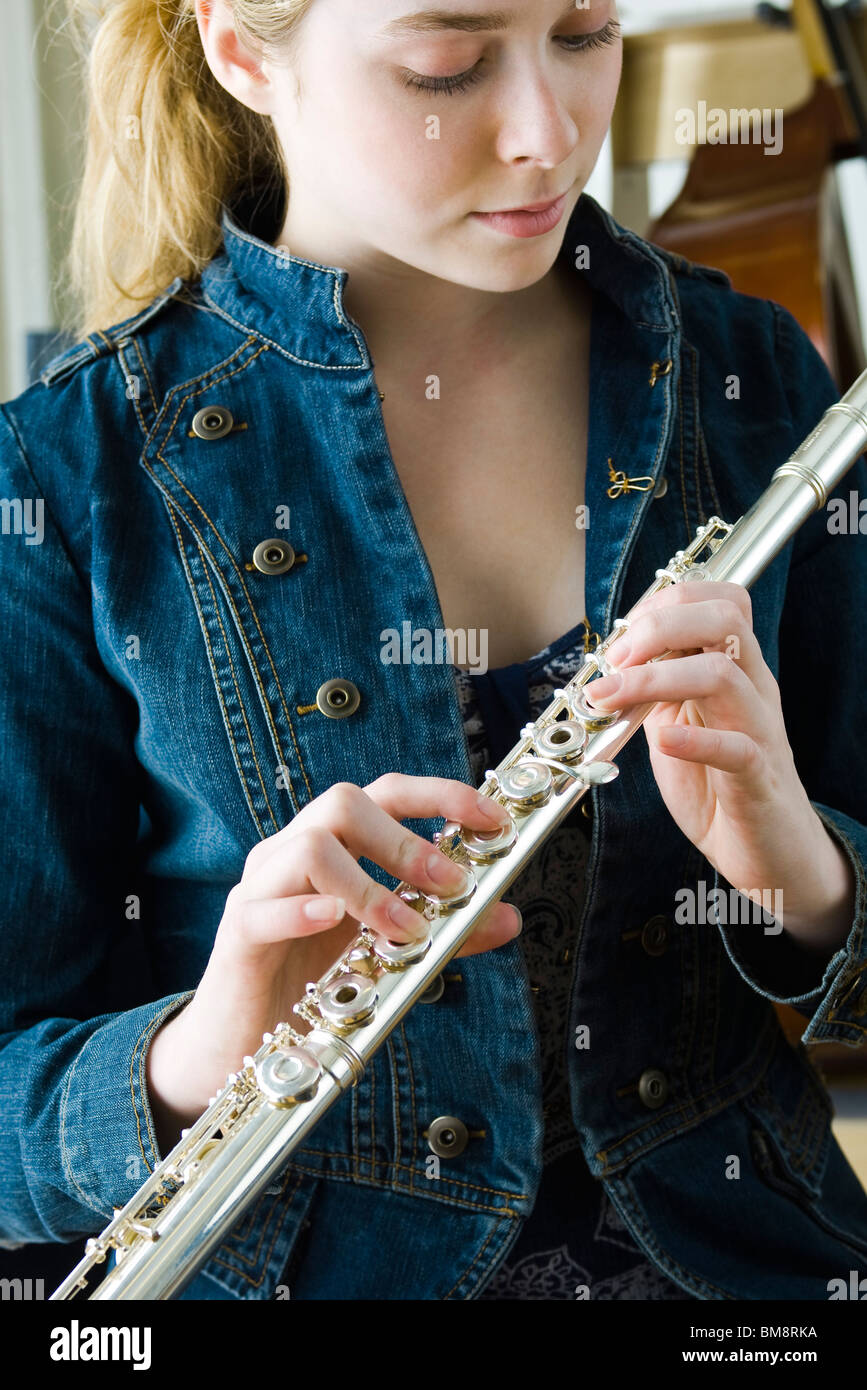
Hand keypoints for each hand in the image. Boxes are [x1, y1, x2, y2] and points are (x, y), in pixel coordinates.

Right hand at [146, 776, 519, 1151]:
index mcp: (337, 846)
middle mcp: (294, 852)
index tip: (493, 820)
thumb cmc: (316, 982)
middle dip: (406, 840)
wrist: (244, 1042)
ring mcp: (261, 888)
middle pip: (343, 803)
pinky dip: (302, 910)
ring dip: (367, 886)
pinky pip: (262, 909)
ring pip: (307, 846)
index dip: (441, 795)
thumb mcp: (391, 952)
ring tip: (405, 929)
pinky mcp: (237, 934)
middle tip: (450, 884)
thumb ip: (446, 932)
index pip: (386, 793)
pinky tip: (332, 922)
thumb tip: (508, 917)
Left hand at [587, 581, 854, 950]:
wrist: (768, 853)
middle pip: (724, 618)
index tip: (621, 638)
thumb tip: (610, 663)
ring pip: (723, 674)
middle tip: (614, 662)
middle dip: (658, 627)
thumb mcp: (676, 724)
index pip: (719, 600)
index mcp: (736, 670)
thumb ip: (653, 690)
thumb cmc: (718, 785)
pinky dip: (695, 739)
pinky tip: (663, 742)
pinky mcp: (759, 781)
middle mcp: (753, 691)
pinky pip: (738, 748)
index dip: (664, 604)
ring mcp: (760, 732)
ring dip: (654, 679)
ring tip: (612, 699)